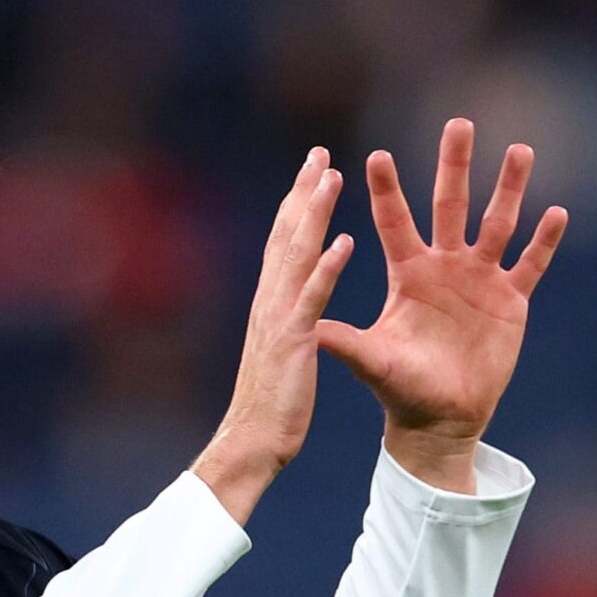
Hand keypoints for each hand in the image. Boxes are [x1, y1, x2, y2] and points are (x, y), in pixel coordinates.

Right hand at [193, 147, 352, 524]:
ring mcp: (279, 317)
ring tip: (331, 177)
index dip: (297, 205)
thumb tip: (290, 304)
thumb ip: (285, 321)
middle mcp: (270, 300)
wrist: (252, 442)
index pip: (284, 242)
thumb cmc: (271, 404)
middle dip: (303, 192)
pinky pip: (312, 297)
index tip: (313, 171)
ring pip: (296, 254)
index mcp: (271, 302)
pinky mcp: (292, 340)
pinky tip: (344, 240)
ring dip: (313, 214)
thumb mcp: (280, 351)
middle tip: (320, 154)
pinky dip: (326, 267)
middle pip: (286, 235)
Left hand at [316, 119, 567, 468]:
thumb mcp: (373, 362)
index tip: (376, 155)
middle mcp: (445, 265)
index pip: (394, 221)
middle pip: (451, 204)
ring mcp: (480, 279)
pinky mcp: (511, 301)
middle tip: (458, 122)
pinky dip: (543, 241)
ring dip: (509, 188)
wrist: (442, 417)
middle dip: (454, 165)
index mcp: (408, 273)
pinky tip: (557, 212)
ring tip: (520, 150)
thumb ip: (346, 343)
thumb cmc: (401, 388)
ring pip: (498, 224)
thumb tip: (308, 327)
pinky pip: (530, 265)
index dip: (386, 190)